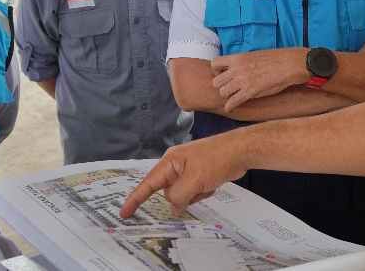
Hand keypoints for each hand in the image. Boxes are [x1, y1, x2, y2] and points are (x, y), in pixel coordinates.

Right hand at [120, 133, 248, 217]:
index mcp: (169, 162)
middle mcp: (175, 165)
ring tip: (208, 183)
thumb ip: (178, 196)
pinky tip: (213, 183)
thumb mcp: (194, 180)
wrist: (241, 151)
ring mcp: (188, 170)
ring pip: (182, 195)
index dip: (135, 199)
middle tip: (198, 187)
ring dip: (194, 195)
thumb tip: (173, 206)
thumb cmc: (217, 160)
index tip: (124, 213)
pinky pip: (194, 192)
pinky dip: (202, 192)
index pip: (148, 184)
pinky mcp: (199, 175)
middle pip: (168, 192)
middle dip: (182, 196)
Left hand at [211, 48, 308, 111]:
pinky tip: (231, 107)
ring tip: (232, 97)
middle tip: (228, 88)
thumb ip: (242, 62)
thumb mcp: (255, 55)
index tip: (223, 75)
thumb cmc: (276, 59)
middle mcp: (237, 69)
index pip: (215, 63)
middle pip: (216, 81)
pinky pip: (233, 102)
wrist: (289, 64)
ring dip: (226, 96)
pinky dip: (230, 106)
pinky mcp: (250, 91)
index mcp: (238, 58)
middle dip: (221, 86)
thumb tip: (236, 68)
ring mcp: (243, 81)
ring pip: (223, 92)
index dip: (216, 71)